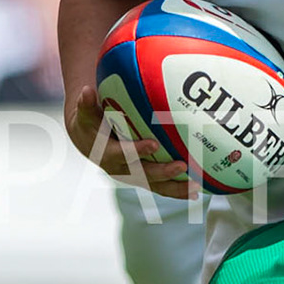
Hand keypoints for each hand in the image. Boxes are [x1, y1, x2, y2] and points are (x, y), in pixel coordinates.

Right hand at [65, 85, 191, 195]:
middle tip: (182, 165)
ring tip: (196, 187)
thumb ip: (86, 105)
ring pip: (155, 185)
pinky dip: (177, 191)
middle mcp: (120, 169)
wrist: (90, 141)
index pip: (121, 154)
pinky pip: (161, 187)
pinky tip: (197, 192)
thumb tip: (86, 90)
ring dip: (175, 188)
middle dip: (162, 172)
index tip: (154, 144)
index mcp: (106, 153)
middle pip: (142, 173)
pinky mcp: (143, 179)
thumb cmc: (92, 123)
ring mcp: (133, 176)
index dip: (136, 151)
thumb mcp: (86, 114)